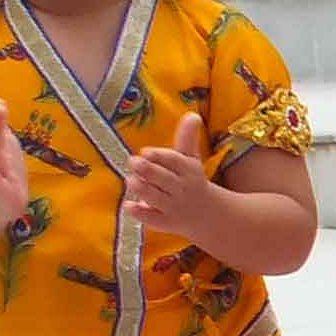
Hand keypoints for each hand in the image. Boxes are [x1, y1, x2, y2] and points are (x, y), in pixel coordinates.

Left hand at [122, 112, 216, 236]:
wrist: (207, 214)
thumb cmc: (191, 180)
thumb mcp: (191, 159)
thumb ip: (187, 137)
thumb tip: (192, 114)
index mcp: (189, 170)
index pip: (175, 162)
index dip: (161, 157)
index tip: (146, 152)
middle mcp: (181, 189)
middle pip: (165, 179)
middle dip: (149, 171)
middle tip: (133, 162)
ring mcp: (173, 207)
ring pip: (157, 198)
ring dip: (144, 189)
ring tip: (130, 180)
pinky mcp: (164, 222)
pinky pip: (152, 219)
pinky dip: (140, 213)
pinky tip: (128, 206)